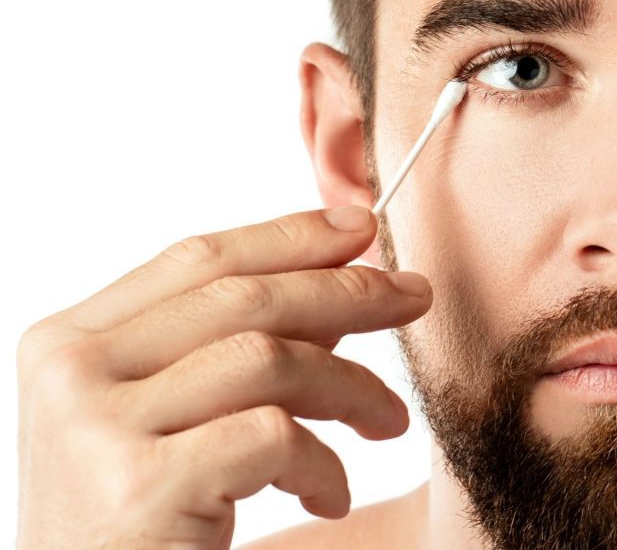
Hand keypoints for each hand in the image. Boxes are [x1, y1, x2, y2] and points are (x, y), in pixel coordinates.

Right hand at [16, 206, 430, 548]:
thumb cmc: (140, 527)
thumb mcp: (173, 419)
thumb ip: (232, 348)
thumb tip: (334, 285)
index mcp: (70, 342)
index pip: (197, 261)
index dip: (288, 237)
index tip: (359, 228)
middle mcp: (72, 372)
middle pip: (241, 297)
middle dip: (345, 292)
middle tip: (413, 296)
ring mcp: (97, 427)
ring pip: (268, 358)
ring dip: (351, 388)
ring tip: (388, 421)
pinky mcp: (140, 485)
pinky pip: (272, 436)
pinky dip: (322, 464)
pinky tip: (328, 496)